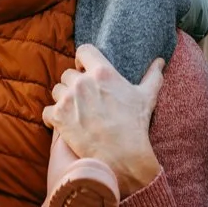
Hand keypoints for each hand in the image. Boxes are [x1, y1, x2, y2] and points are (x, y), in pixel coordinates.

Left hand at [43, 46, 163, 195]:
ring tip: (76, 113)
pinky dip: (53, 118)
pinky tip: (65, 126)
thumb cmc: (135, 125)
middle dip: (73, 85)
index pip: (83, 51)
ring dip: (63, 100)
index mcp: (103, 72)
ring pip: (56, 91)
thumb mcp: (146, 97)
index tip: (85, 70)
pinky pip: (46, 111)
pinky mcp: (58, 117)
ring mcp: (68, 99)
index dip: (82, 60)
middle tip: (84, 100)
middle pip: (67, 74)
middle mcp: (83, 82)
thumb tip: (160, 62)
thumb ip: (153, 76)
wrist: (123, 155)